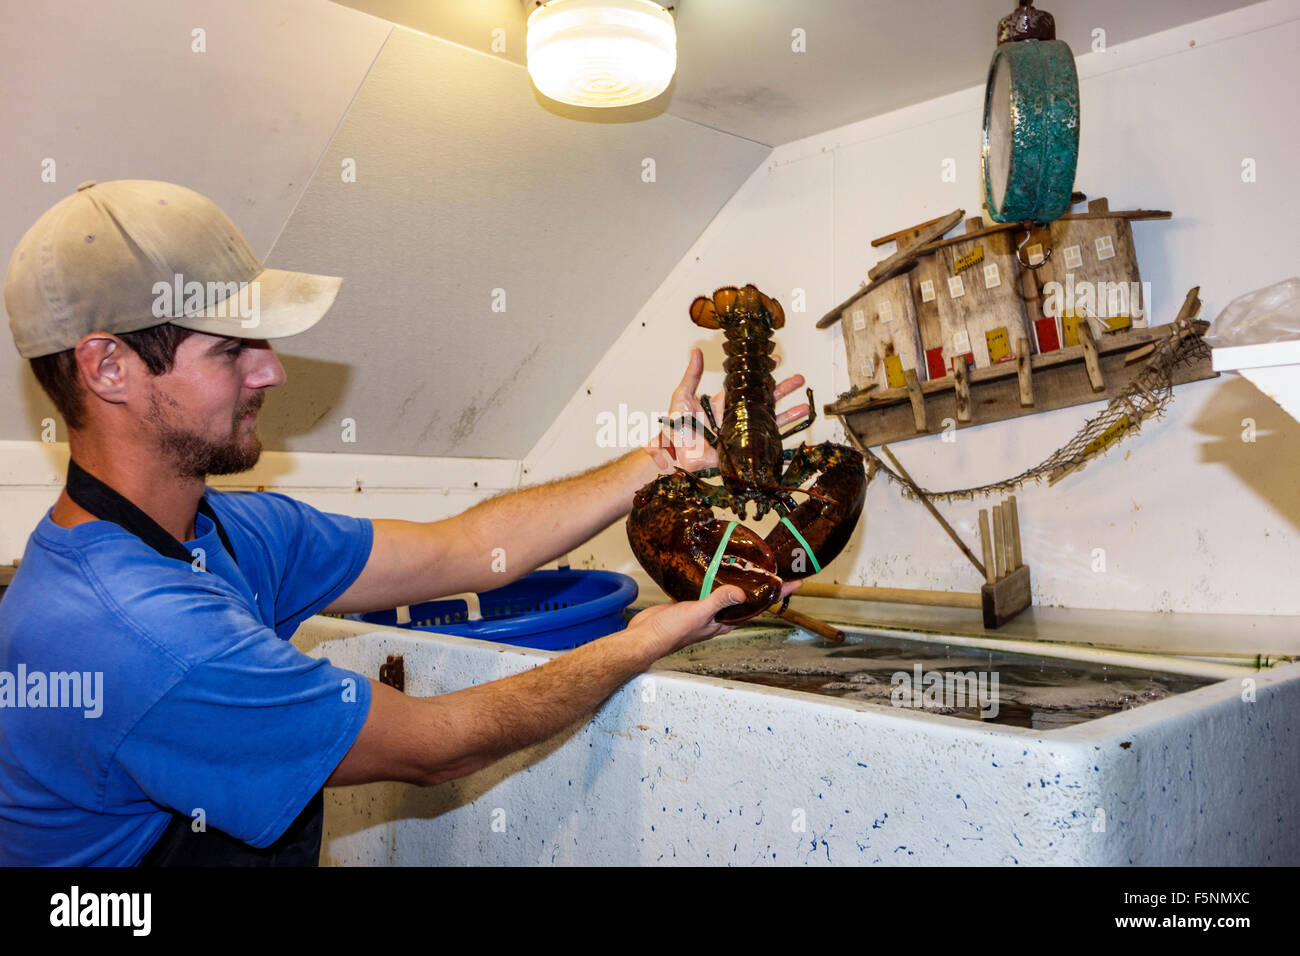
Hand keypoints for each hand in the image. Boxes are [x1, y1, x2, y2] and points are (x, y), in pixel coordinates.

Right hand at [628, 579, 801, 660]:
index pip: (758, 606)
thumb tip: (742, 592)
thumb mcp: (698, 614)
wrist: (644, 637)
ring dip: (738, 580)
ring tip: (751, 564)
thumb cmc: (670, 632)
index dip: (778, 594)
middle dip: (762, 585)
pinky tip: (712, 567)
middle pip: (746, 598)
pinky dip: (713, 578)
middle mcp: (717, 617)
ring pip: (726, 592)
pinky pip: (705, 588)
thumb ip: (719, 602)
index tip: (796, 583)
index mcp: (724, 622)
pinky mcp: (688, 602)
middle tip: (777, 568)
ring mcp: (703, 610)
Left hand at [646, 348, 810, 473]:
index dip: (762, 373)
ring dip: (789, 414)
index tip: (775, 360)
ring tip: (804, 406)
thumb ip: (691, 376)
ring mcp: (743, 434)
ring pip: (771, 422)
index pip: (749, 385)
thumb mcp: (682, 398)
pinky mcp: (744, 450)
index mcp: (725, 403)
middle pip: (765, 400)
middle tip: (798, 379)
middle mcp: (737, 417)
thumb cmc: (677, 430)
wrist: (677, 457)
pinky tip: (797, 439)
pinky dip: (783, 445)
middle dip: (783, 389)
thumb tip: (695, 352)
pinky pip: (766, 447)